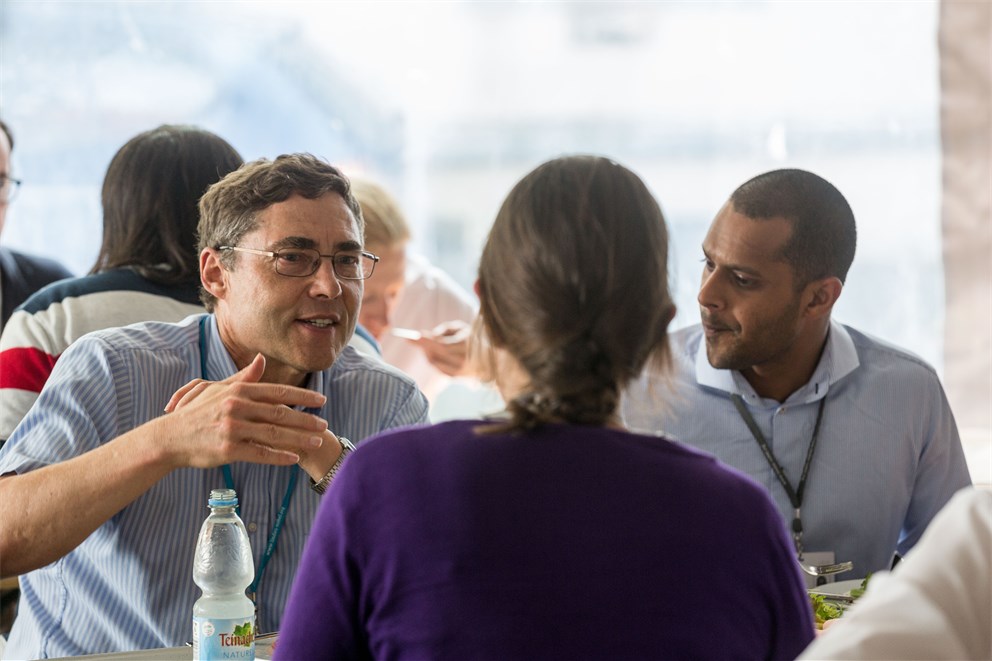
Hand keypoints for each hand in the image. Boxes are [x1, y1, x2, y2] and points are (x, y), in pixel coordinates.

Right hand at [160, 353, 328, 468]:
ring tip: (316, 442)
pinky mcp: (228, 449)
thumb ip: (244, 377)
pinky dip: (279, 456)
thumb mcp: (218, 389)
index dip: (303, 396)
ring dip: (299, 439)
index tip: (322, 400)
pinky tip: (294, 458)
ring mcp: (232, 429)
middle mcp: (237, 407)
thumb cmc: (197, 413)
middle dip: (306, 419)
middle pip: (280, 413)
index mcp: (238, 391)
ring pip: (274, 434)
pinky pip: (259, 453)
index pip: (278, 392)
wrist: (170, 437)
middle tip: (324, 424)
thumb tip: (262, 359)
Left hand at [410, 320, 472, 376]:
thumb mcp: (462, 328)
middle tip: (411, 339)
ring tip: (426, 344)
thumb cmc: (472, 338)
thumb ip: (445, 328)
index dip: (427, 341)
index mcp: (467, 346)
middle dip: (422, 346)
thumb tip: (430, 336)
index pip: (442, 345)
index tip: (414, 336)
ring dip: (427, 352)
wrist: (489, 360)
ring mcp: (459, 371)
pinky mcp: (455, 376)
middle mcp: (463, 361)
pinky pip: (437, 367)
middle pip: (436, 355)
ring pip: (434, 362)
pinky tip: (432, 353)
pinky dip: (432, 359)